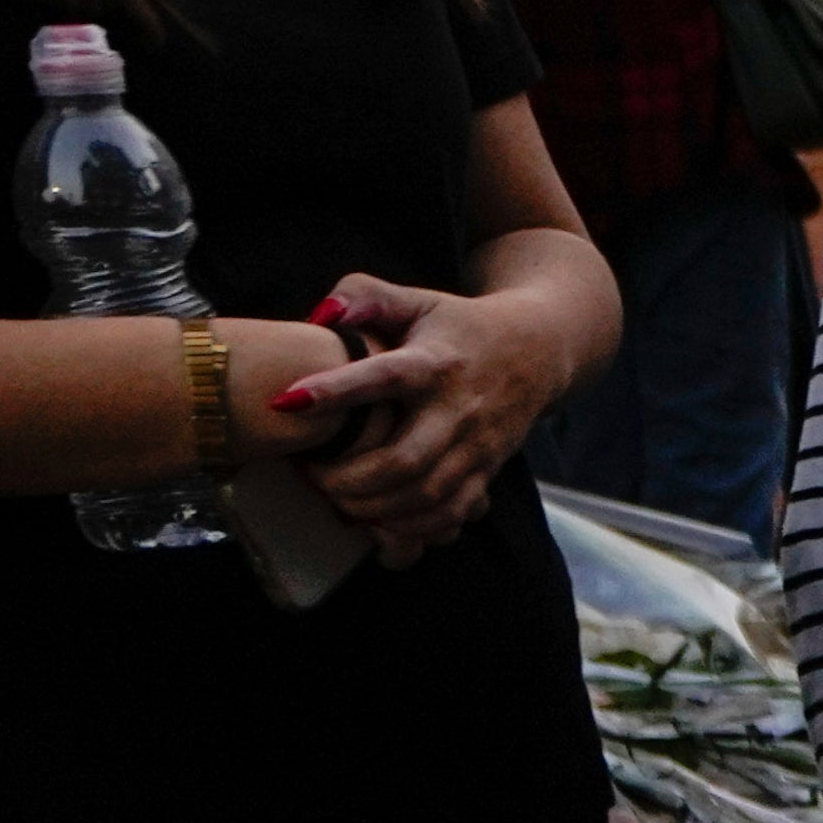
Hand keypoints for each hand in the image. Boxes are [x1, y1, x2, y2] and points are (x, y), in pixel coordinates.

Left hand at [275, 276, 568, 546]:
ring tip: (335, 499)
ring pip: (425, 495)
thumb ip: (365, 295)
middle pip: (405, 460)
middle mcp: (459, 409)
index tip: (284, 401)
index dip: (335, 391)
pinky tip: (378, 519)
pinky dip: (411, 526)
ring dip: (373, 507)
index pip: (384, 377)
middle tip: (308, 474)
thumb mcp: (417, 300)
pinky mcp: (487, 470)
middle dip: (347, 478)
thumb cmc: (459, 325)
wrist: (537, 351)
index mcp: (436, 362)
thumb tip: (320, 314)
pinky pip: (452, 513)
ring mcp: (477, 446)